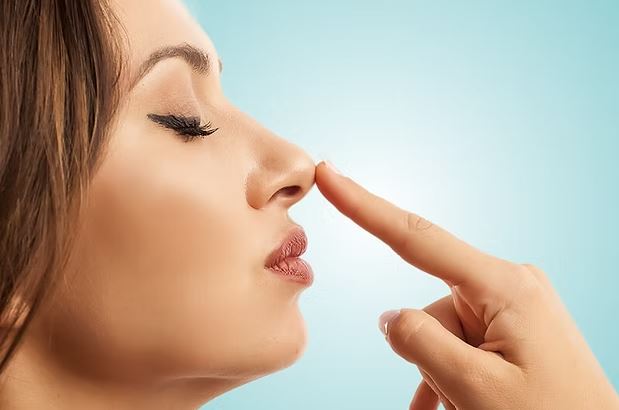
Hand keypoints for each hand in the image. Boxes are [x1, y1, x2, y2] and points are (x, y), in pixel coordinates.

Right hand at [315, 161, 618, 409]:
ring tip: (464, 407)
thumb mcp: (475, 388)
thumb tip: (389, 317)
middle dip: (428, 353)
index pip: (415, 238)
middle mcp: (508, 283)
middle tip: (461, 397)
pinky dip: (450, 373)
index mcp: (503, 286)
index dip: (364, 205)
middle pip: (431, 308)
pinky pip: (463, 342)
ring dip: (441, 372)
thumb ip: (420, 342)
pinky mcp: (514, 323)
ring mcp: (512, 304)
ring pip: (443, 331)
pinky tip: (451, 404)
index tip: (329, 174)